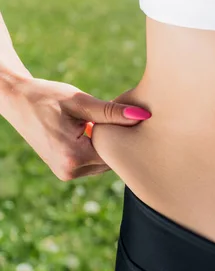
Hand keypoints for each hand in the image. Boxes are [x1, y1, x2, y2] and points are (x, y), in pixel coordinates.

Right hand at [4, 77, 150, 180]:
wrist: (16, 100)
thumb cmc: (47, 96)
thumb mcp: (81, 102)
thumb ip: (112, 112)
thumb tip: (142, 116)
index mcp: (74, 156)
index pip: (117, 154)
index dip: (126, 136)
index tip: (132, 119)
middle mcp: (70, 171)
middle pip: (111, 161)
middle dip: (117, 142)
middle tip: (120, 120)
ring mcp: (66, 173)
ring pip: (103, 162)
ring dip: (107, 146)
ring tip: (103, 124)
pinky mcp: (65, 170)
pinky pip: (93, 162)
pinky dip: (97, 148)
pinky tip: (95, 130)